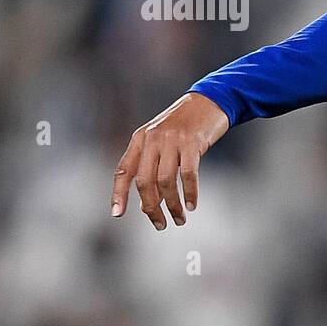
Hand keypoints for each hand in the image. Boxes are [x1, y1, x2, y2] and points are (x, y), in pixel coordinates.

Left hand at [111, 92, 230, 229]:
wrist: (209, 101)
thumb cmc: (184, 126)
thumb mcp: (161, 142)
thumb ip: (152, 168)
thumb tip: (146, 204)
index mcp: (140, 139)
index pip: (123, 170)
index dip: (118, 193)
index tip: (117, 214)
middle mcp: (153, 139)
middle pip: (145, 181)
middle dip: (151, 208)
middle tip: (160, 224)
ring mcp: (172, 140)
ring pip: (166, 181)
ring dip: (172, 205)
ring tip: (180, 218)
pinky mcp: (192, 142)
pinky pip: (188, 174)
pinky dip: (190, 193)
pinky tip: (192, 205)